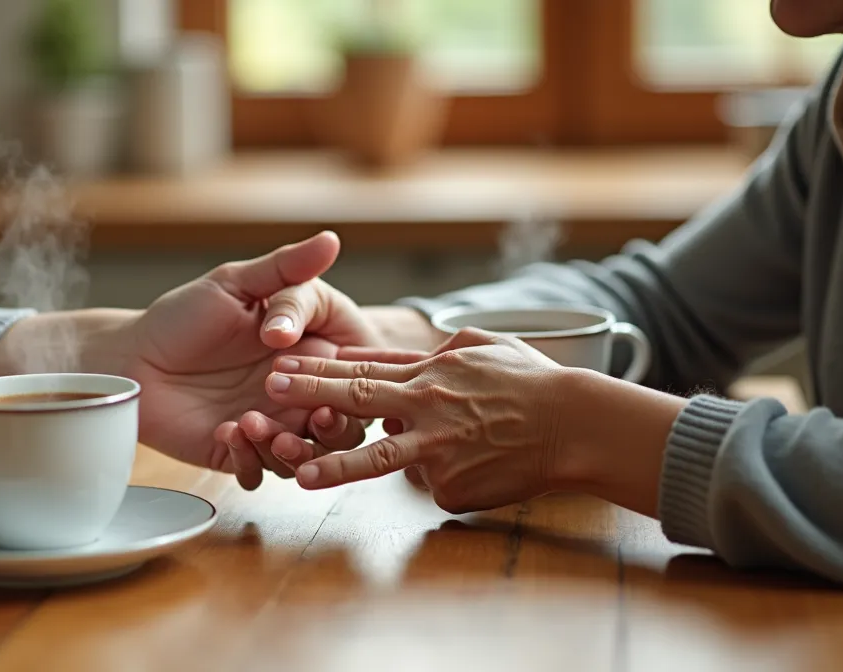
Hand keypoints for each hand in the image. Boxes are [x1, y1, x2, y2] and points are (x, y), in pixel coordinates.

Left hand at [124, 232, 383, 488]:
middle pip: (342, 424)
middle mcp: (295, 392)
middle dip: (331, 425)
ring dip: (290, 447)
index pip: (354, 375)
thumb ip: (286, 270)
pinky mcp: (238, 452)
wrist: (130, 359)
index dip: (355, 381)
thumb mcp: (234, 284)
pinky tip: (229, 431)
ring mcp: (270, 424)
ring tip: (257, 423)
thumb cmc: (181, 316)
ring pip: (305, 455)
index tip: (335, 374)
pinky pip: (260, 471)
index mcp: (308, 351)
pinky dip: (250, 457)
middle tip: (309, 414)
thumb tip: (331, 240)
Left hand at [262, 328, 574, 512]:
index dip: (317, 368)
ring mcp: (437, 452)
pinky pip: (431, 486)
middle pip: (356, 401)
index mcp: (429, 375)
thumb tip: (387, 351)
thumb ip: (428, 351)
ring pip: (377, 461)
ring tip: (300, 476)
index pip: (360, 370)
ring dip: (335, 467)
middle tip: (267, 392)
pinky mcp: (452, 487)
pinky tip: (472, 469)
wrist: (575, 425)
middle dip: (308, 396)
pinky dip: (440, 478)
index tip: (280, 364)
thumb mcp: (478, 346)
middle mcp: (425, 411)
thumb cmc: (529, 382)